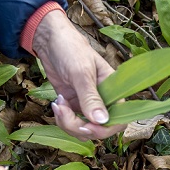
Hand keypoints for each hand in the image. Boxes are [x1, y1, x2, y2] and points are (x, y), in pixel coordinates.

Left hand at [32, 10, 120, 139]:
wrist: (49, 41)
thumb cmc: (70, 49)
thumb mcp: (81, 72)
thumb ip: (91, 98)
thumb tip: (102, 121)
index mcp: (113, 89)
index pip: (119, 118)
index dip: (106, 128)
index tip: (88, 126)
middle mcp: (102, 99)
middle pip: (99, 128)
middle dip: (80, 127)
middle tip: (64, 113)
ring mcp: (86, 104)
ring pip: (83, 129)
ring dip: (68, 123)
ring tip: (59, 104)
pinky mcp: (73, 105)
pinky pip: (71, 123)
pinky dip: (62, 119)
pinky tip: (57, 103)